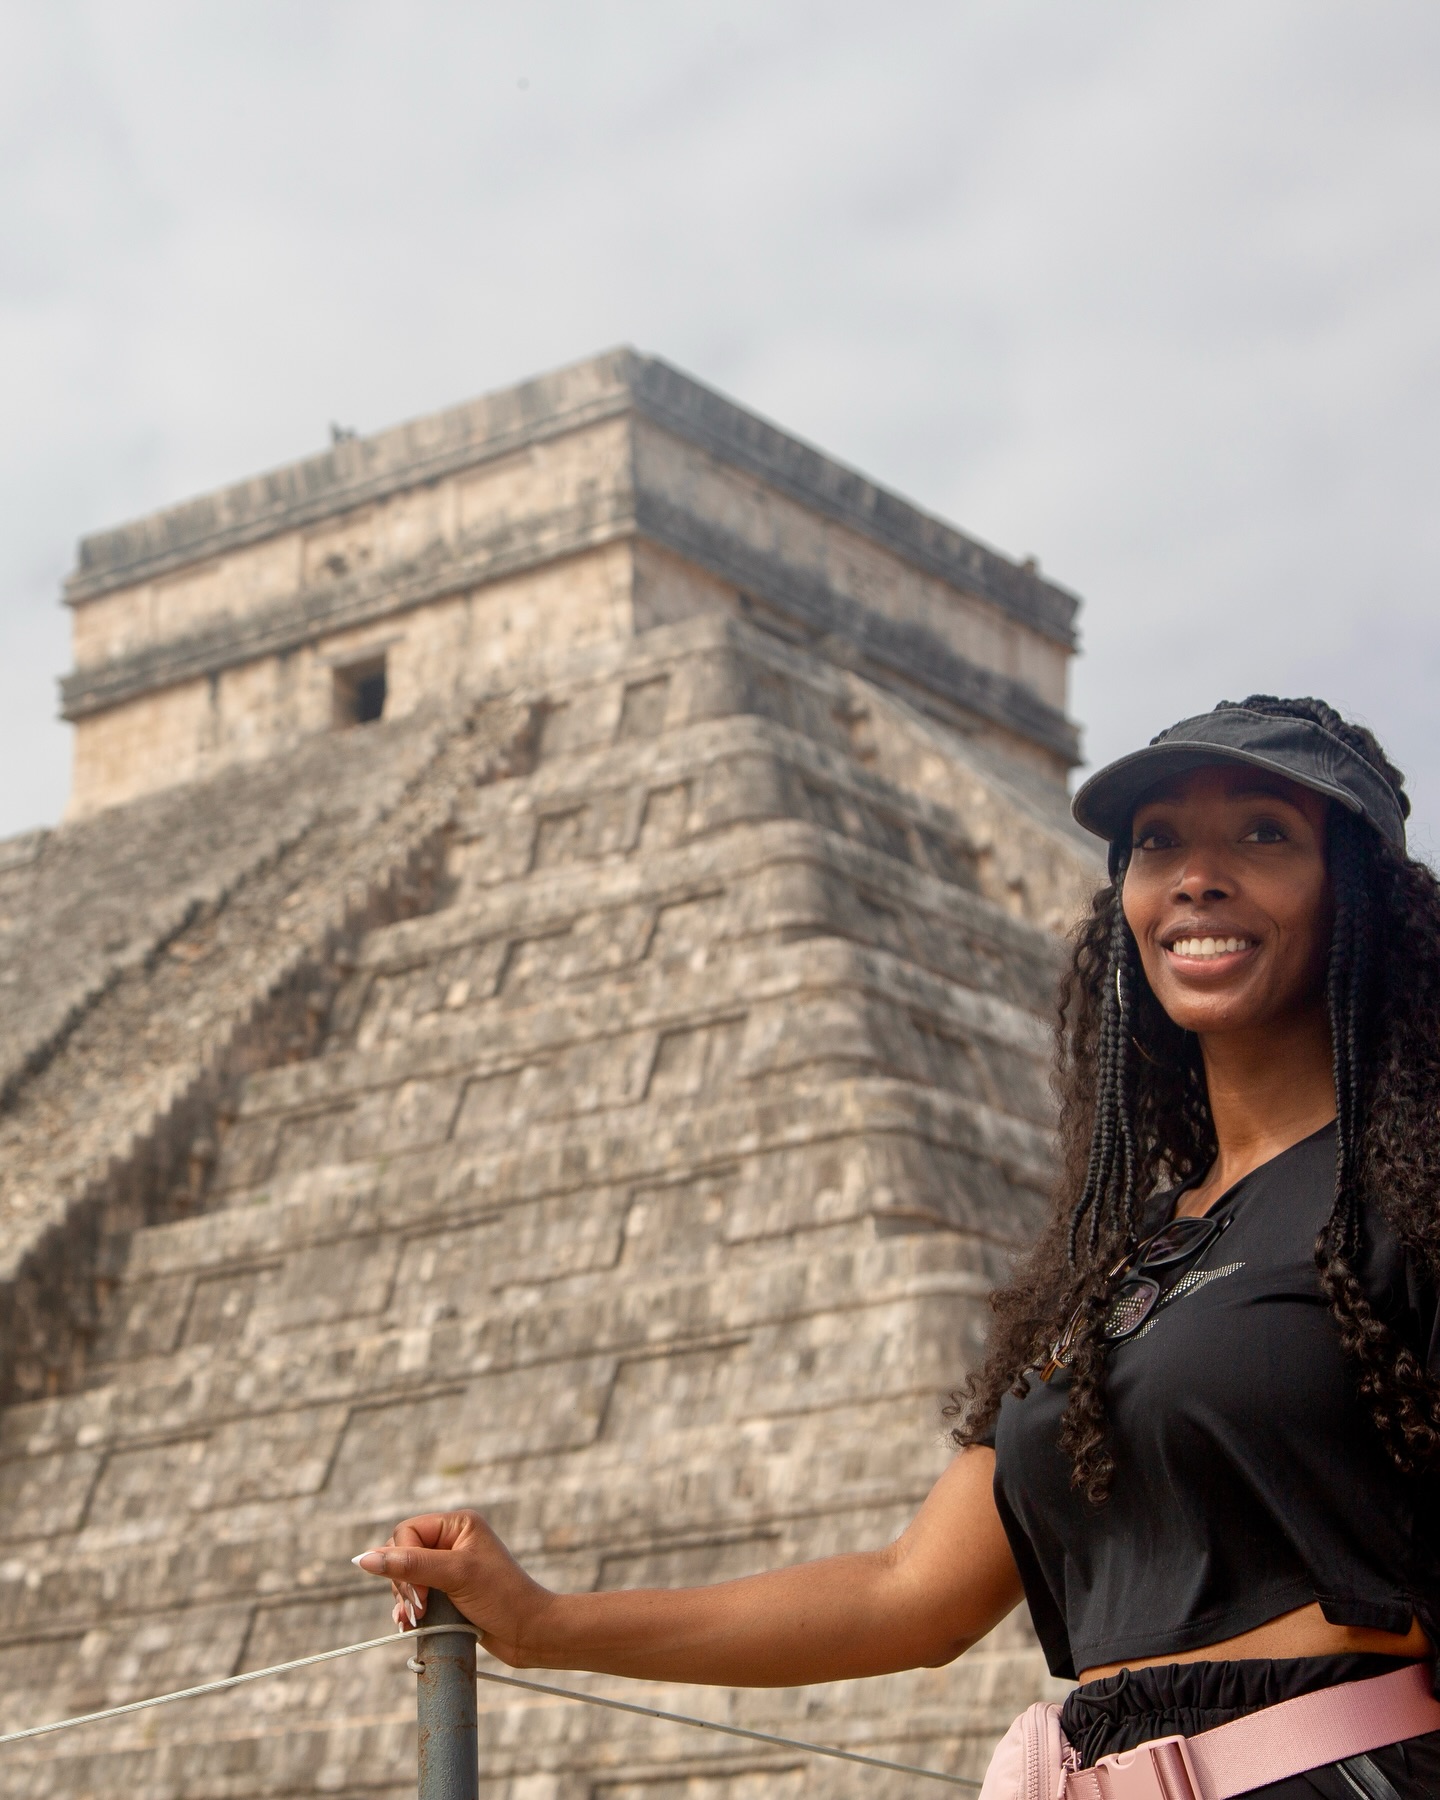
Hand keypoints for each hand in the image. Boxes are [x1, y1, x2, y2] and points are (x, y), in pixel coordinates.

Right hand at [352, 1509, 553, 1664]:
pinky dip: (409, 1609)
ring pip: (405, 1577)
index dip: (402, 1562)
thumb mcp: (455, 1576)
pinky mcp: (448, 1592)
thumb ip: (410, 1565)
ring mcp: (449, 1567)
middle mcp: (452, 1541)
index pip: (407, 1532)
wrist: (530, 1633)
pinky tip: (408, 1624)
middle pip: (402, 1554)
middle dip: (403, 1584)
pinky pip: (415, 1595)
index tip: (419, 1595)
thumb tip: (364, 1559)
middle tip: (420, 1609)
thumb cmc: (501, 1597)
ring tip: (413, 1621)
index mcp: (457, 1524)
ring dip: (405, 1600)